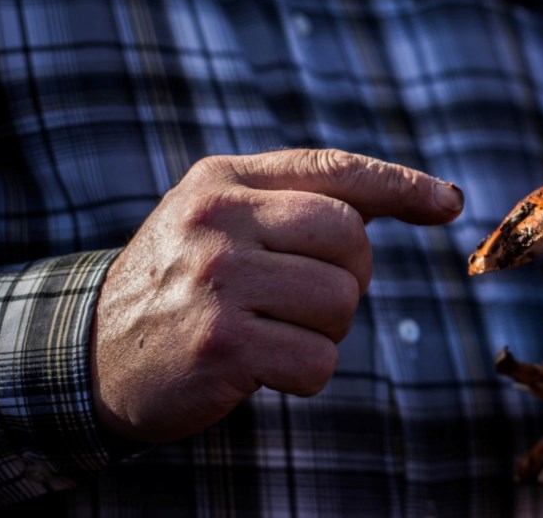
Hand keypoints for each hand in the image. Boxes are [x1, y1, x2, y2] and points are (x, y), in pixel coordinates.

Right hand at [91, 149, 463, 442]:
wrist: (93, 356)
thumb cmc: (185, 283)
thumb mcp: (225, 220)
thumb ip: (304, 202)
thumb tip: (433, 198)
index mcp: (222, 179)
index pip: (331, 168)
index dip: (400, 184)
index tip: (449, 204)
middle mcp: (217, 220)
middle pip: (350, 239)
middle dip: (350, 277)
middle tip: (305, 298)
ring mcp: (216, 281)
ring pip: (341, 303)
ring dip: (325, 331)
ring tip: (273, 331)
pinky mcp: (222, 345)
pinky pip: (319, 360)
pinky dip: (306, 373)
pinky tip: (262, 368)